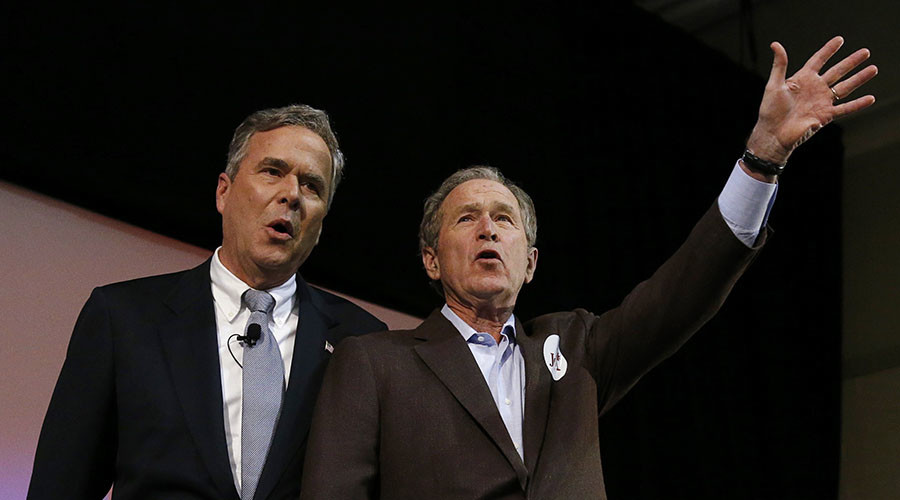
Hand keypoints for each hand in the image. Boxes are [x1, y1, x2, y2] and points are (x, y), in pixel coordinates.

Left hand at [747, 36, 876, 164]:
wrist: (773, 134)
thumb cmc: (770, 111)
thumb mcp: (773, 85)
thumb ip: (779, 65)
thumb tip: (776, 45)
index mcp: (802, 79)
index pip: (819, 60)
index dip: (828, 50)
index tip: (840, 40)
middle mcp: (815, 88)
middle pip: (837, 71)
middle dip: (851, 62)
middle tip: (865, 52)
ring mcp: (822, 101)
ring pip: (845, 87)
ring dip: (859, 78)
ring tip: (873, 69)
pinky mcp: (825, 116)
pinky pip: (845, 109)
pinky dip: (858, 104)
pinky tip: (870, 98)